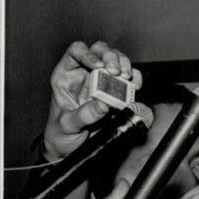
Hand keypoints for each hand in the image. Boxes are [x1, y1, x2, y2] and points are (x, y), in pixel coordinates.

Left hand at [43, 40, 141, 160]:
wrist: (72, 148)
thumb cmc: (62, 133)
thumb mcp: (67, 126)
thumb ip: (82, 115)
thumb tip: (102, 105)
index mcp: (67, 76)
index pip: (76, 52)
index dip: (87, 54)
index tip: (98, 66)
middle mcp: (85, 74)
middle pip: (99, 51)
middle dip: (110, 57)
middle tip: (116, 71)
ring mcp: (103, 82)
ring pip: (116, 60)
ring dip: (125, 65)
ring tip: (126, 77)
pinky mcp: (117, 92)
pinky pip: (129, 78)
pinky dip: (135, 78)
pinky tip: (135, 85)